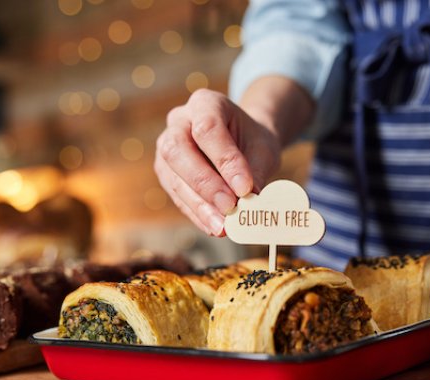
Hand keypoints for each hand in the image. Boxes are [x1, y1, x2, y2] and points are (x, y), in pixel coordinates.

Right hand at [155, 89, 281, 236]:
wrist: (242, 143)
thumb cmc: (253, 142)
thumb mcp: (263, 150)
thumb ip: (256, 172)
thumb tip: (251, 204)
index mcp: (205, 103)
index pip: (208, 129)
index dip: (225, 161)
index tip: (246, 188)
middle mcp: (179, 120)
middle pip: (178, 150)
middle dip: (205, 183)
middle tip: (229, 208)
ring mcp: (167, 146)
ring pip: (173, 175)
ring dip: (199, 205)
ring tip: (223, 227)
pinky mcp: (166, 172)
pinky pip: (176, 194)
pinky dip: (196, 213)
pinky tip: (214, 226)